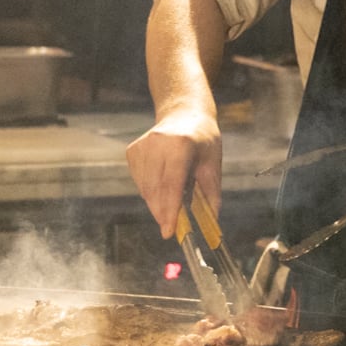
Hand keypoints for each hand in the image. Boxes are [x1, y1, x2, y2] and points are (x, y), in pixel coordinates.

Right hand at [127, 108, 222, 235]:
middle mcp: (157, 144)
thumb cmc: (202, 139)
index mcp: (180, 144)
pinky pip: (139, 182)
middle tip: (172, 227)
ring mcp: (142, 146)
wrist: (183, 113)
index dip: (169, 211)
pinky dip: (150, 191)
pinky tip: (163, 185)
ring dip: (157, 203)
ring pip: (145, 189)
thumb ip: (211, 192)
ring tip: (173, 200)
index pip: (171, 184)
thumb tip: (212, 220)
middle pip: (155, 190)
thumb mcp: (213, 162)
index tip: (169, 232)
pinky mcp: (132, 151)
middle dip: (162, 213)